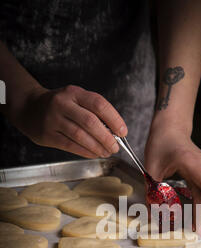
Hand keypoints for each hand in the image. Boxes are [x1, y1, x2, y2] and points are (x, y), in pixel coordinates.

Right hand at [11, 84, 126, 158]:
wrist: (29, 108)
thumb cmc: (60, 106)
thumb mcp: (75, 99)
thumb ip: (93, 112)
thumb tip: (114, 132)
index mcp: (74, 92)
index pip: (99, 104)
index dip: (114, 119)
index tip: (123, 131)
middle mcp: (62, 104)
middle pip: (90, 122)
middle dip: (106, 137)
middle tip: (116, 147)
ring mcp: (53, 119)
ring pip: (80, 136)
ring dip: (97, 147)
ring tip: (107, 152)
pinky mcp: (48, 135)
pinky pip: (70, 145)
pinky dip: (86, 152)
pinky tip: (94, 154)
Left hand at [144, 123, 200, 231]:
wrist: (170, 127)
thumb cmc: (160, 143)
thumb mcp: (151, 168)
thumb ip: (152, 190)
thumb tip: (152, 212)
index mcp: (190, 161)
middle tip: (199, 232)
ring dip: (200, 210)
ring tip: (195, 228)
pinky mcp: (200, 172)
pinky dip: (198, 202)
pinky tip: (194, 215)